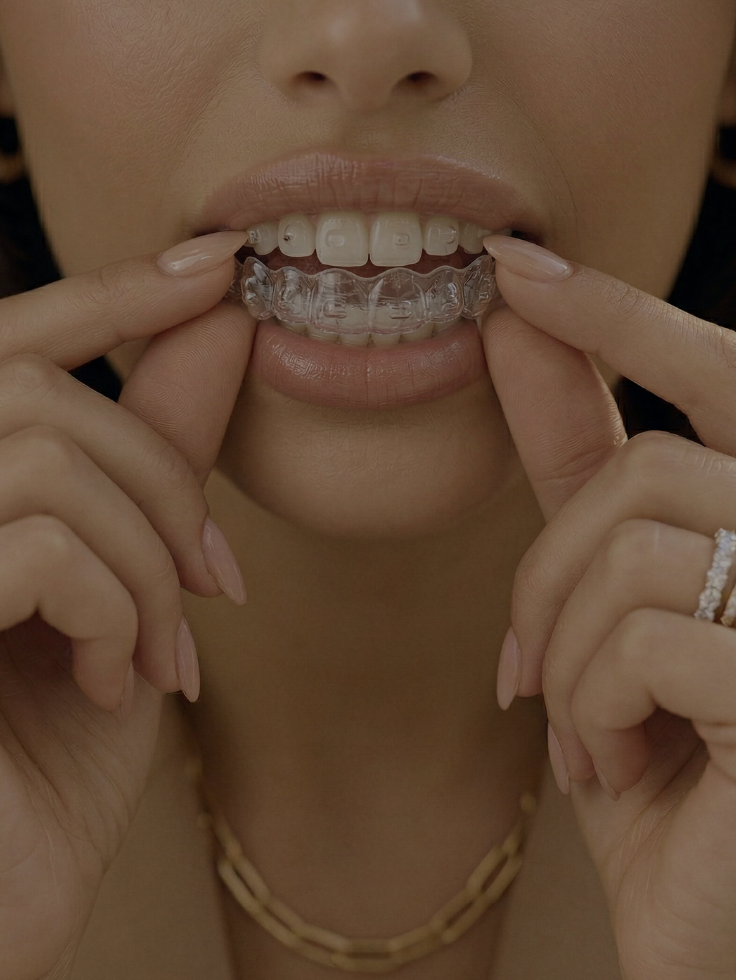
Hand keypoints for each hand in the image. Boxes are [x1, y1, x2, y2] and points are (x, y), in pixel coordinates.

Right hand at [0, 234, 255, 979]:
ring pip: (48, 458)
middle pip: (40, 397)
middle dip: (162, 476)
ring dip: (145, 558)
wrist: (5, 901)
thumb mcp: (120, 597)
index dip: (111, 292)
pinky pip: (43, 540)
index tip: (217, 264)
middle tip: (217, 579)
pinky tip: (117, 682)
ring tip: (161, 653)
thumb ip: (150, 463)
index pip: (11, 345)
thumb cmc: (49, 754)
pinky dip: (116, 606)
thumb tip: (221, 328)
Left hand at [482, 235, 735, 978]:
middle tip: (528, 672)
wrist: (709, 922)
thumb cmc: (663, 767)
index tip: (514, 267)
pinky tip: (616, 768)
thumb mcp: (606, 614)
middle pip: (645, 474)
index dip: (616, 313)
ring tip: (584, 736)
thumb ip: (580, 470)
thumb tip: (517, 333)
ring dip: (567, 659)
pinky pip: (647, 642)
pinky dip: (593, 708)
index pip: (714, 372)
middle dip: (550, 576)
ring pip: (635, 554)